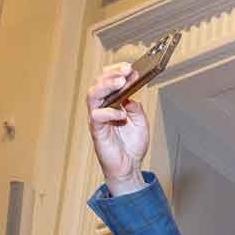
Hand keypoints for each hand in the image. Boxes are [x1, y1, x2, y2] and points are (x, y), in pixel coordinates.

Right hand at [85, 64, 149, 195]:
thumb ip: (136, 108)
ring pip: (93, 94)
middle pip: (99, 83)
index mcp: (112, 103)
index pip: (109, 81)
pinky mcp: (96, 130)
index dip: (118, 72)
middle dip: (113, 74)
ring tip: (121, 82)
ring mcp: (97, 117)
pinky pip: (97, 115)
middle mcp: (102, 107)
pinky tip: (121, 114)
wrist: (129, 167)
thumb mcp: (141, 123)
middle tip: (127, 70)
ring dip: (107, 86)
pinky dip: (109, 112)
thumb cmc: (132, 145)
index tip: (131, 68)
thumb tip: (131, 97)